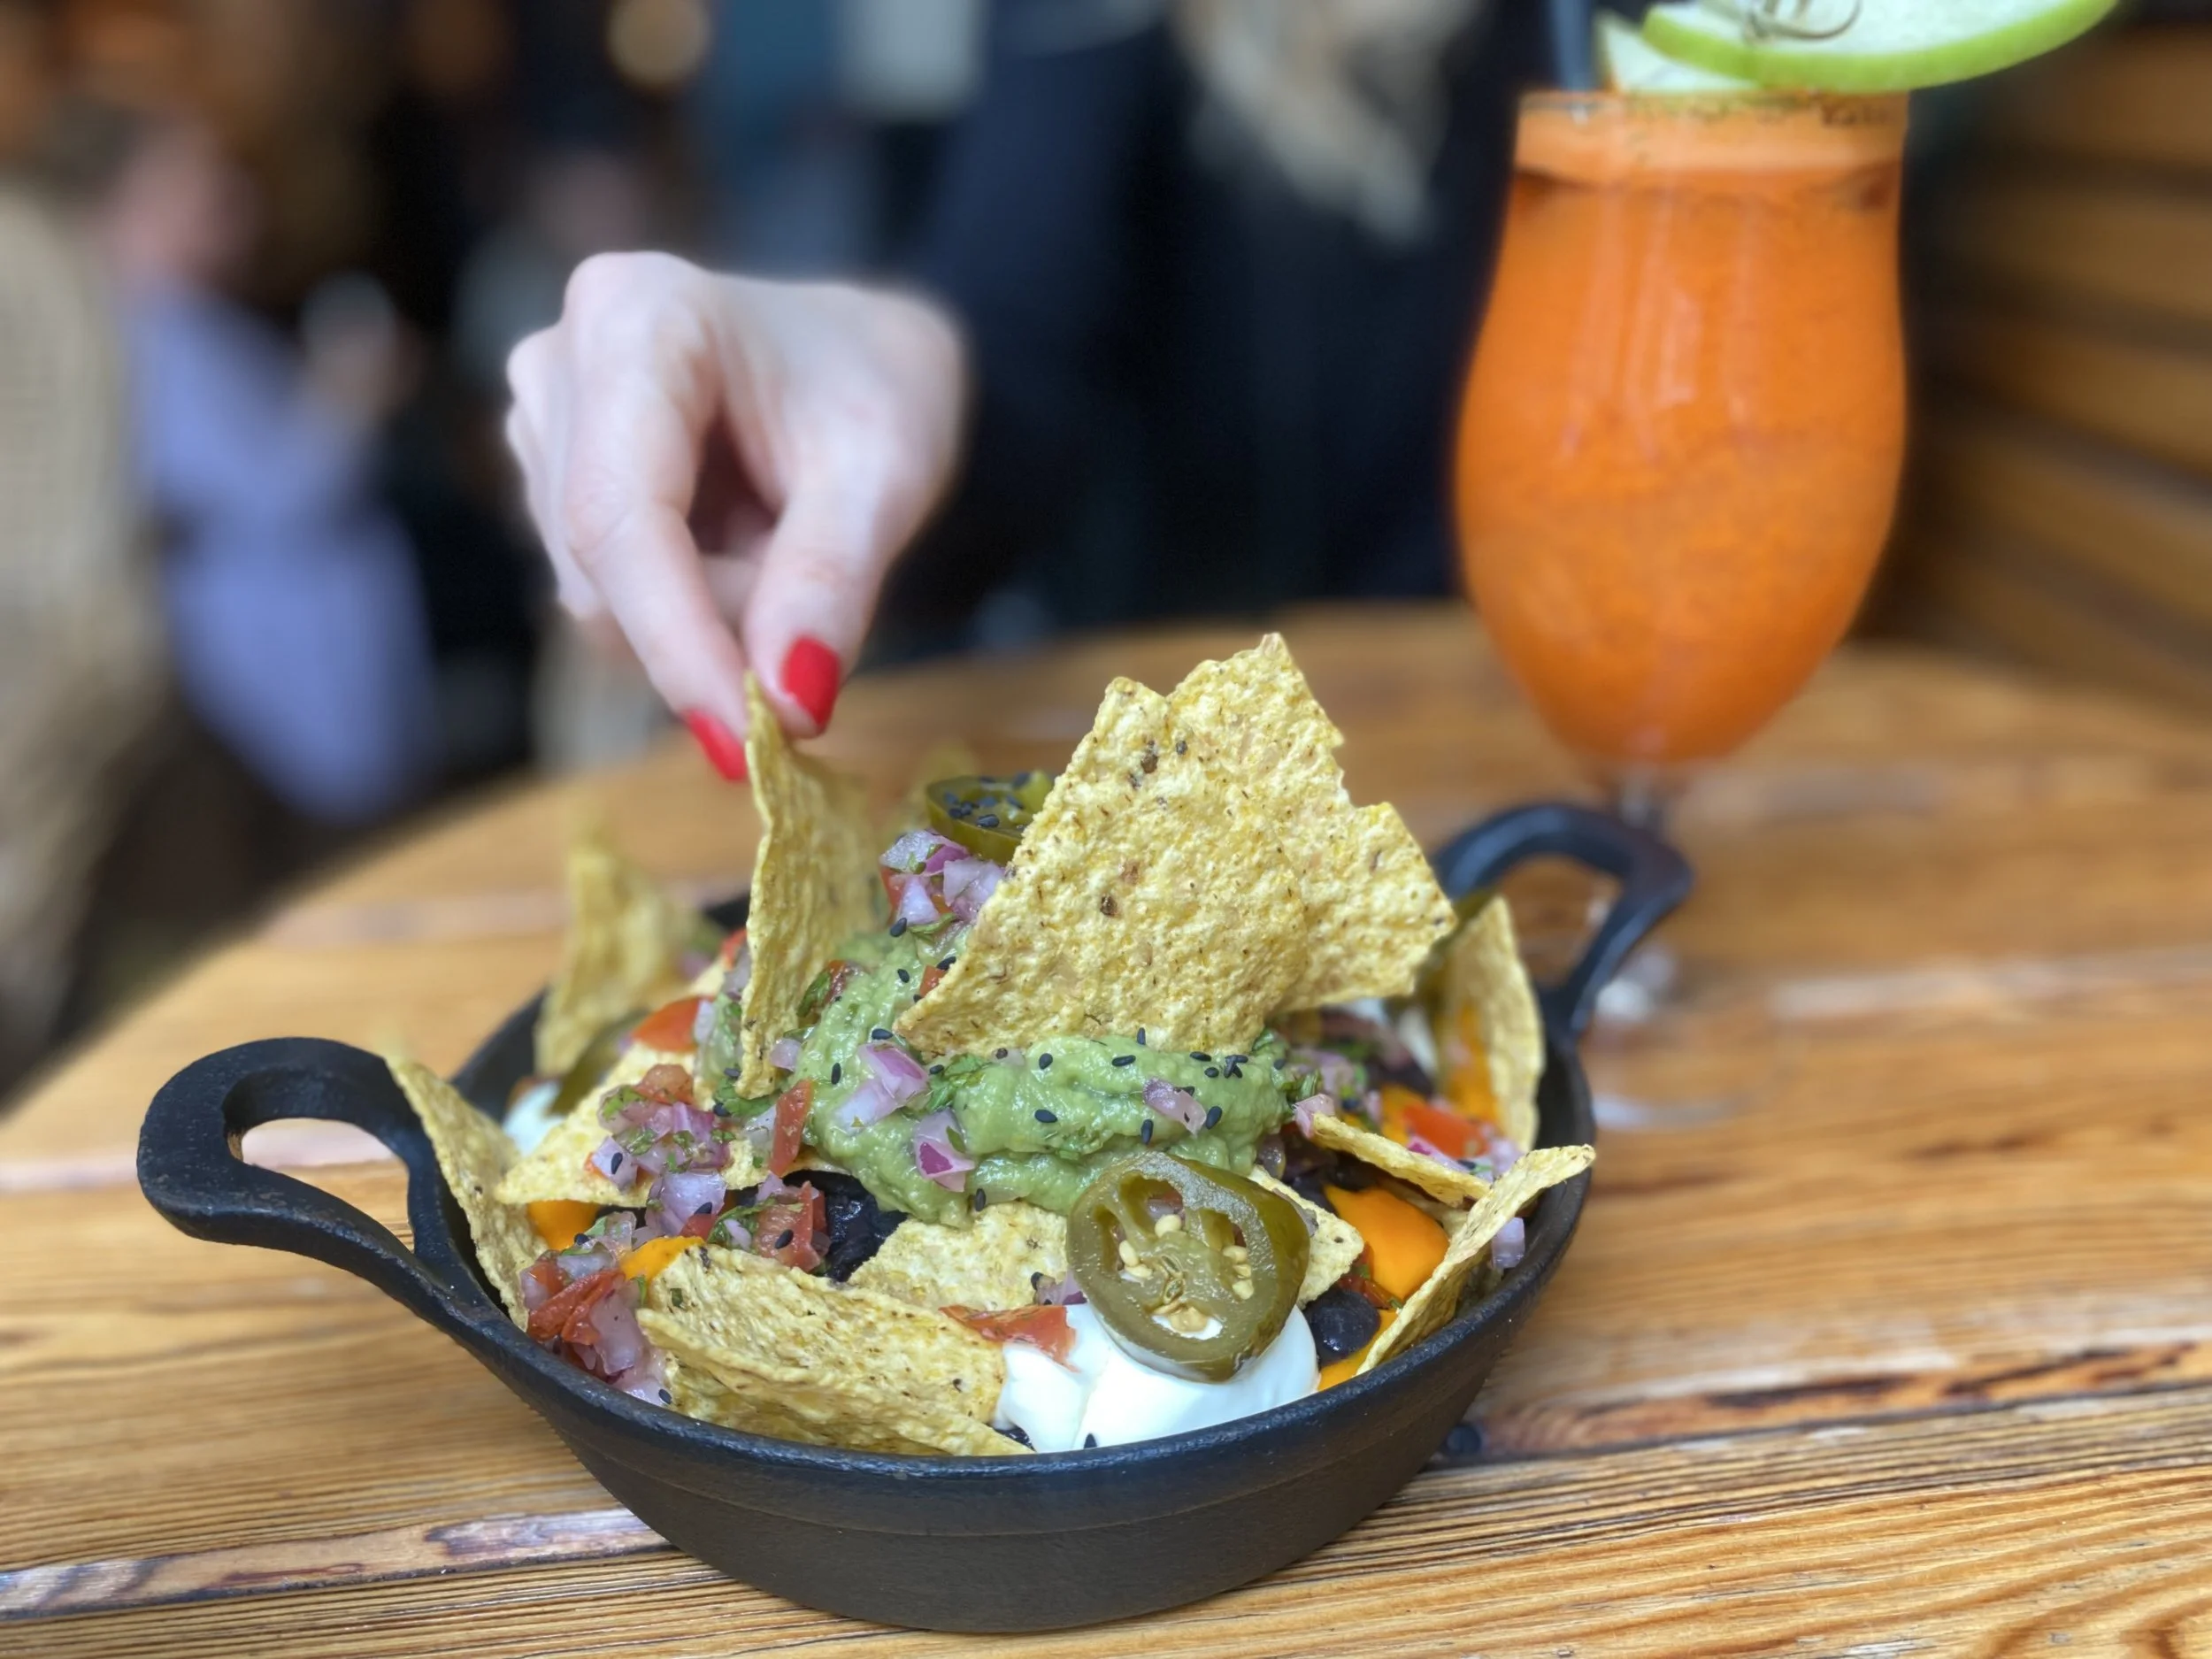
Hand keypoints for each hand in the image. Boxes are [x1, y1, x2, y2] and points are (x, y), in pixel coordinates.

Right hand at [504, 256, 966, 775]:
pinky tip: (741, 547)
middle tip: (819, 601)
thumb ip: (831, 581)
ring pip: (601, 597)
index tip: (745, 740)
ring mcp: (540, 422)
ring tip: (786, 542)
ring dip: (710, 615)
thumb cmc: (877, 390)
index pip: (621, 514)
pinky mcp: (547, 479)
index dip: (676, 641)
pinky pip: (608, 597)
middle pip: (605, 565)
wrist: (861, 358)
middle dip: (715, 624)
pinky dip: (690, 607)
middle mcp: (557, 361)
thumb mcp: (886, 476)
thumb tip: (787, 705)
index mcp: (635, 316)